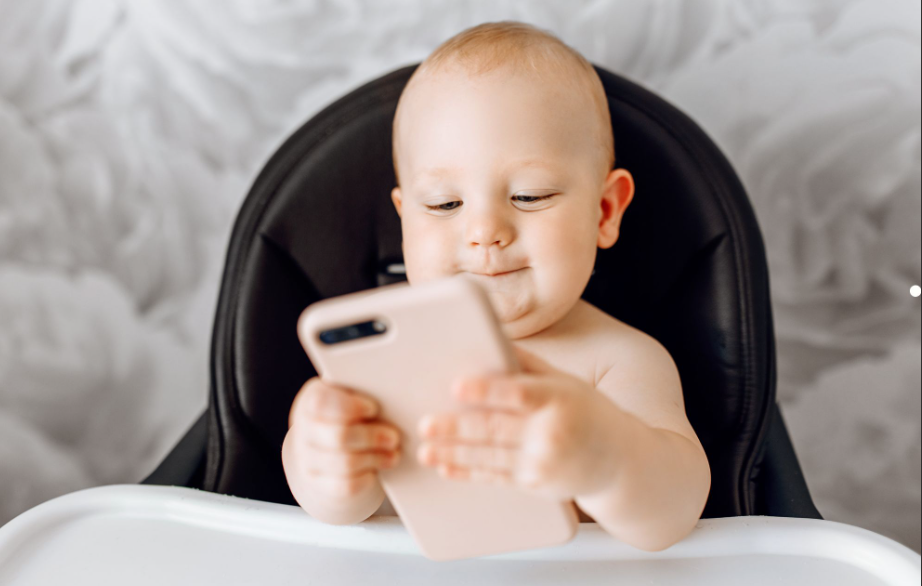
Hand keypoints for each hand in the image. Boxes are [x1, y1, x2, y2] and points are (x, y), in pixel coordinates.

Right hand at [284, 377, 401, 503]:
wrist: (331, 448)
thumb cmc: (351, 414)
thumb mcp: (353, 398)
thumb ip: (365, 393)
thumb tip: (395, 397)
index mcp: (311, 399)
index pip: (322, 403)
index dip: (350, 407)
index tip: (374, 409)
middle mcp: (305, 429)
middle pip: (338, 436)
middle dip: (371, 437)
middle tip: (394, 437)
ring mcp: (308, 459)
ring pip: (345, 463)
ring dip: (374, 458)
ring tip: (393, 455)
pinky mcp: (318, 484)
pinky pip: (345, 485)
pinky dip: (366, 478)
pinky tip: (377, 469)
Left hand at [416, 346, 623, 499]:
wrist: (620, 460)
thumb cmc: (586, 411)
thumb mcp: (564, 381)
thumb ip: (526, 364)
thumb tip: (488, 337)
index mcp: (557, 397)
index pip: (517, 392)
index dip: (486, 390)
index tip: (457, 386)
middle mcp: (551, 431)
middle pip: (495, 428)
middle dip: (455, 428)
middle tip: (425, 424)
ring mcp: (543, 462)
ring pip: (489, 457)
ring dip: (453, 453)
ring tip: (426, 449)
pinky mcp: (536, 484)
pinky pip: (496, 478)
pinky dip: (468, 473)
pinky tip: (446, 468)